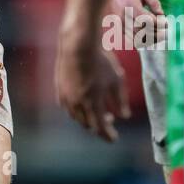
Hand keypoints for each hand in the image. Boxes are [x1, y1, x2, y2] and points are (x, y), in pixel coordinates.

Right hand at [55, 24, 129, 141]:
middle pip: (87, 125)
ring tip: (95, 111)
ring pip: (76, 117)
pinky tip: (81, 103)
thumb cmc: (100, 60)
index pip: (101, 128)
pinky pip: (67, 107)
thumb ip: (120, 100)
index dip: (108, 135)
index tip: (114, 139)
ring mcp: (66, 97)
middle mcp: (78, 104)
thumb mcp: (116, 79)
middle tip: (108, 120)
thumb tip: (125, 116)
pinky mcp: (59, 89)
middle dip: (98, 126)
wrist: (78, 45)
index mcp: (93, 104)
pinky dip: (75, 110)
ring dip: (86, 119)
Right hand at [107, 0, 163, 44]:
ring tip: (161, 36)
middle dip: (157, 34)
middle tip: (167, 32)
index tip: (166, 22)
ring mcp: (120, 24)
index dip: (159, 24)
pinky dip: (144, 41)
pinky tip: (153, 37)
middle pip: (142, 32)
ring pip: (137, 39)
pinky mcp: (120, 29)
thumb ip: (154, 1)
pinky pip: (133, 40)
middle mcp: (123, 16)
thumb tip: (161, 14)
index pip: (147, 20)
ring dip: (151, 40)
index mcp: (130, 5)